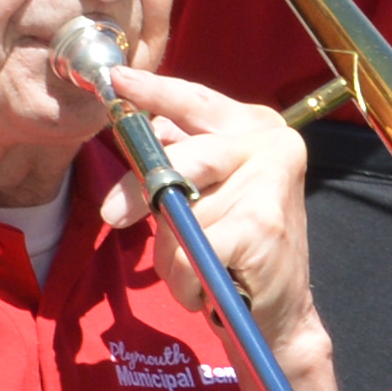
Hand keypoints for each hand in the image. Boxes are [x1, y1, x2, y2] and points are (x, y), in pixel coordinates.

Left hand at [94, 63, 325, 357]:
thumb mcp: (208, 190)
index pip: (193, 99)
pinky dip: (186, 279)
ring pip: (179, 213)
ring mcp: (269, 180)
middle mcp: (270, 142)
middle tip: (112, 214)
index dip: (153, 90)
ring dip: (173, 254)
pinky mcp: (262, 223)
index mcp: (254, 125)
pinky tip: (209, 286)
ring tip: (200, 268)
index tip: (117, 80)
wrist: (280, 310)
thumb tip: (138, 130)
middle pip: (179, 158)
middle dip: (139, 191)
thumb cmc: (237, 246)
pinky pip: (189, 249)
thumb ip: (181, 156)